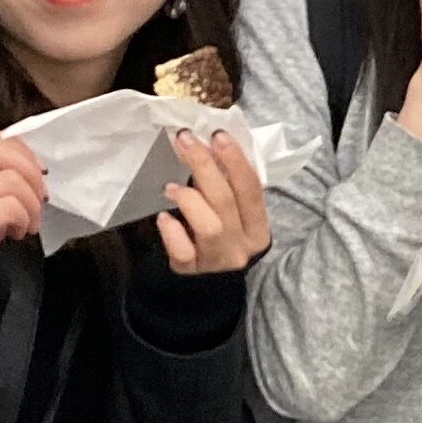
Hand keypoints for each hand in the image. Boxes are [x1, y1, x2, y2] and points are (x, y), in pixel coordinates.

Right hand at [0, 128, 47, 256]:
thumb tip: (31, 160)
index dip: (19, 150)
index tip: (36, 171)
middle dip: (30, 174)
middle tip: (40, 198)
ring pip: (9, 180)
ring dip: (30, 203)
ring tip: (27, 222)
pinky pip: (10, 206)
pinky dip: (24, 218)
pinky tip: (17, 233)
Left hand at [155, 129, 269, 275]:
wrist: (206, 288)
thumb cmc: (220, 238)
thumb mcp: (233, 217)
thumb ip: (229, 188)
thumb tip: (209, 142)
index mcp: (258, 227)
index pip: (252, 188)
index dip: (235, 160)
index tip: (217, 134)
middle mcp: (242, 245)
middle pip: (227, 201)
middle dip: (204, 165)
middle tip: (184, 139)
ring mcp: (218, 260)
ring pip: (209, 226)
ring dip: (189, 199)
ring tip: (170, 187)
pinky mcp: (192, 270)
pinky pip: (183, 250)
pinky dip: (172, 231)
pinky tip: (164, 219)